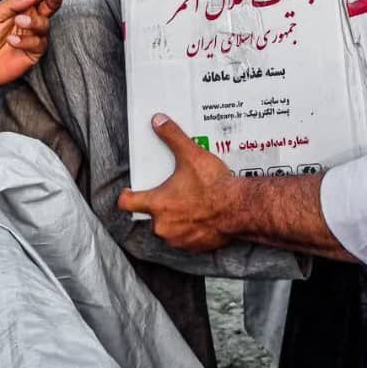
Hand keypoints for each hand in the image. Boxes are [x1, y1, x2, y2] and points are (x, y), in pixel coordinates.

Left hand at [0, 0, 62, 94]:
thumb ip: (13, 4)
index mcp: (21, 9)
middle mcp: (30, 21)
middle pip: (49, 8)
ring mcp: (33, 36)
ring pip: (44, 25)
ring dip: (33, 22)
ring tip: (18, 22)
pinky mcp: (33, 52)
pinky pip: (38, 44)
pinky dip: (25, 41)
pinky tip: (12, 41)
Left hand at [119, 114, 235, 250]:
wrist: (239, 208)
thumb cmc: (214, 186)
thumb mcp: (192, 155)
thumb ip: (173, 137)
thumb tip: (158, 121)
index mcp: (157, 204)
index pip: (127, 203)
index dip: (127, 195)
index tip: (130, 191)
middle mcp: (162, 225)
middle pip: (152, 214)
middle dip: (162, 204)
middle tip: (177, 191)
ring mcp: (177, 239)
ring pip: (169, 227)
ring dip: (177, 218)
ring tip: (192, 202)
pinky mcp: (193, 247)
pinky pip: (185, 238)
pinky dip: (191, 229)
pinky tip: (203, 216)